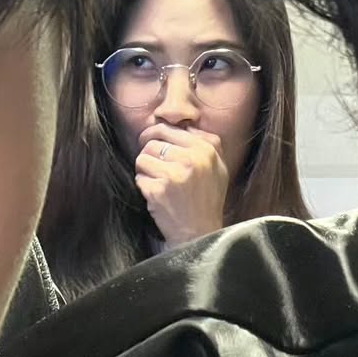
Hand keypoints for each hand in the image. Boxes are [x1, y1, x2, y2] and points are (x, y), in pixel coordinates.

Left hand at [135, 122, 228, 249]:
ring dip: (145, 169)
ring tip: (156, 181)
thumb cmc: (208, 199)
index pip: (168, 128)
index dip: (155, 134)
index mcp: (206, 149)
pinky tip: (156, 194)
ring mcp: (174, 175)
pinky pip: (139, 177)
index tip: (150, 141)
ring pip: (142, 158)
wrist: (201, 233)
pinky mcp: (158, 190)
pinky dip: (143, 185)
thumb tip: (180, 123)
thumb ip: (204, 142)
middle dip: (148, 153)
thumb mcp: (218, 166)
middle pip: (152, 142)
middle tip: (150, 163)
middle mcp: (191, 159)